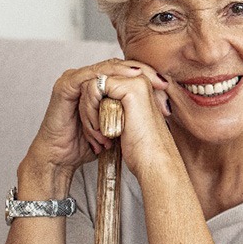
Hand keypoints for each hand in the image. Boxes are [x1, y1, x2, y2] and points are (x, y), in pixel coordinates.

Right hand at [23, 57, 170, 183]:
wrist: (62, 157)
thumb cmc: (87, 145)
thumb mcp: (118, 127)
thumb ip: (132, 114)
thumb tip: (161, 111)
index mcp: (100, 86)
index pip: (127, 72)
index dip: (148, 76)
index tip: (167, 87)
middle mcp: (88, 79)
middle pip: (119, 66)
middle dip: (142, 72)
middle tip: (161, 81)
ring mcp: (75, 80)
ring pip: (105, 69)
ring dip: (125, 75)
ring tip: (142, 79)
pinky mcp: (65, 86)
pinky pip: (87, 77)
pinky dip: (104, 80)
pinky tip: (119, 83)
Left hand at [77, 59, 172, 176]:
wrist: (155, 164)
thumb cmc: (142, 150)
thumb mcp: (123, 124)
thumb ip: (112, 108)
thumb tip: (91, 102)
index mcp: (139, 87)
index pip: (102, 86)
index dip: (93, 108)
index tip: (99, 135)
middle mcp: (140, 79)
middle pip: (96, 84)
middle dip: (87, 110)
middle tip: (96, 137)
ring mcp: (136, 81)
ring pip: (91, 86)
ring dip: (87, 113)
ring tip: (99, 136)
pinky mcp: (130, 88)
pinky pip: (94, 89)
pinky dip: (89, 110)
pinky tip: (100, 130)